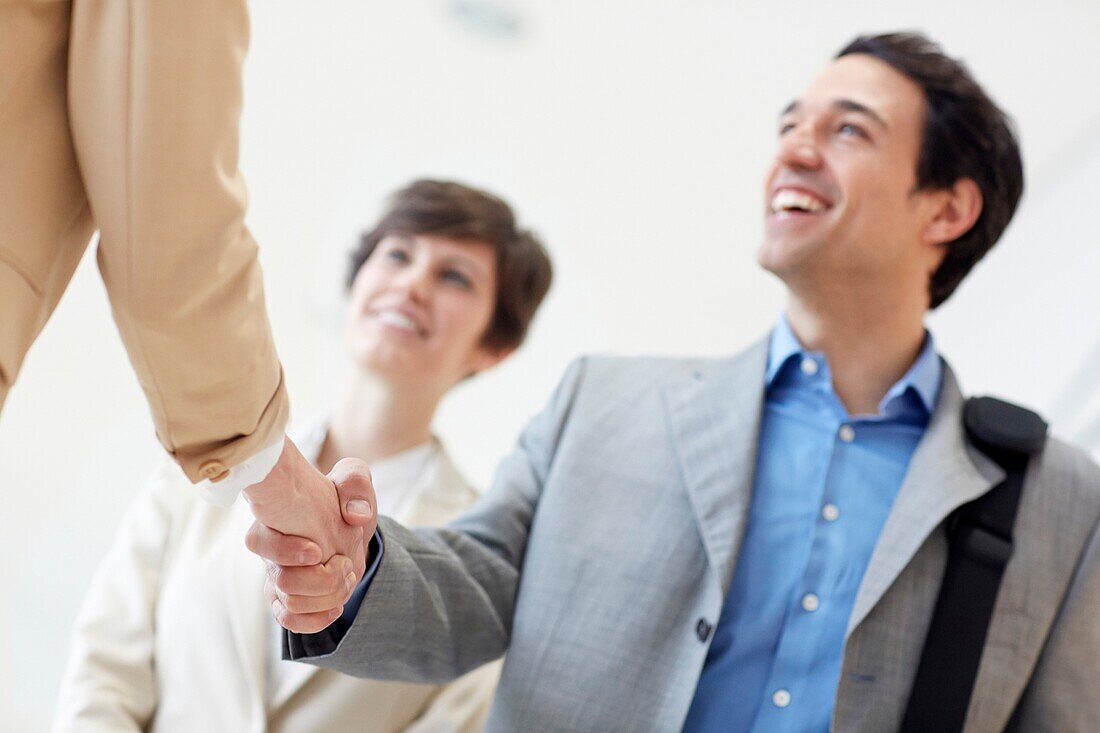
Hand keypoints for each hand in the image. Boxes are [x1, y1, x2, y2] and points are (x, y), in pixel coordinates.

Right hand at [244, 450, 377, 631]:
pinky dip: (316, 619)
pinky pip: (289, 621)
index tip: (318, 551)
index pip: (258, 542)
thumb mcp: (355, 481)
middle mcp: (270, 553)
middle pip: (283, 581)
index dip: (287, 552)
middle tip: (345, 563)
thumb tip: (355, 515)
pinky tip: (336, 607)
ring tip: (347, 577)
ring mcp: (277, 578)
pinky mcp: (287, 599)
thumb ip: (356, 484)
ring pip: (290, 604)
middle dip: (325, 580)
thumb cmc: (345, 501)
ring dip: (328, 597)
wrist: (351, 528)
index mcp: (276, 521)